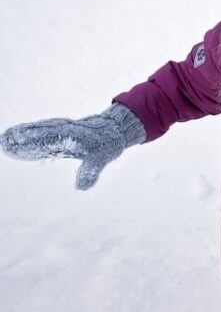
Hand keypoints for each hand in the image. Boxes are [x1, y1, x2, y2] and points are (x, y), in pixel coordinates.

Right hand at [0, 104, 145, 189]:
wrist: (112, 129)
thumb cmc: (106, 145)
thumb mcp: (101, 159)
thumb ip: (90, 172)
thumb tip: (81, 187)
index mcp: (72, 136)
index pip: (49, 138)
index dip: (33, 141)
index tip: (18, 141)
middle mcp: (63, 131)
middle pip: (39, 133)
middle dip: (22, 137)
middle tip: (4, 140)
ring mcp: (60, 131)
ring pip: (38, 132)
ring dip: (22, 135)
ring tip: (4, 140)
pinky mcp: (58, 134)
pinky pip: (41, 135)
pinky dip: (28, 137)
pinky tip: (15, 143)